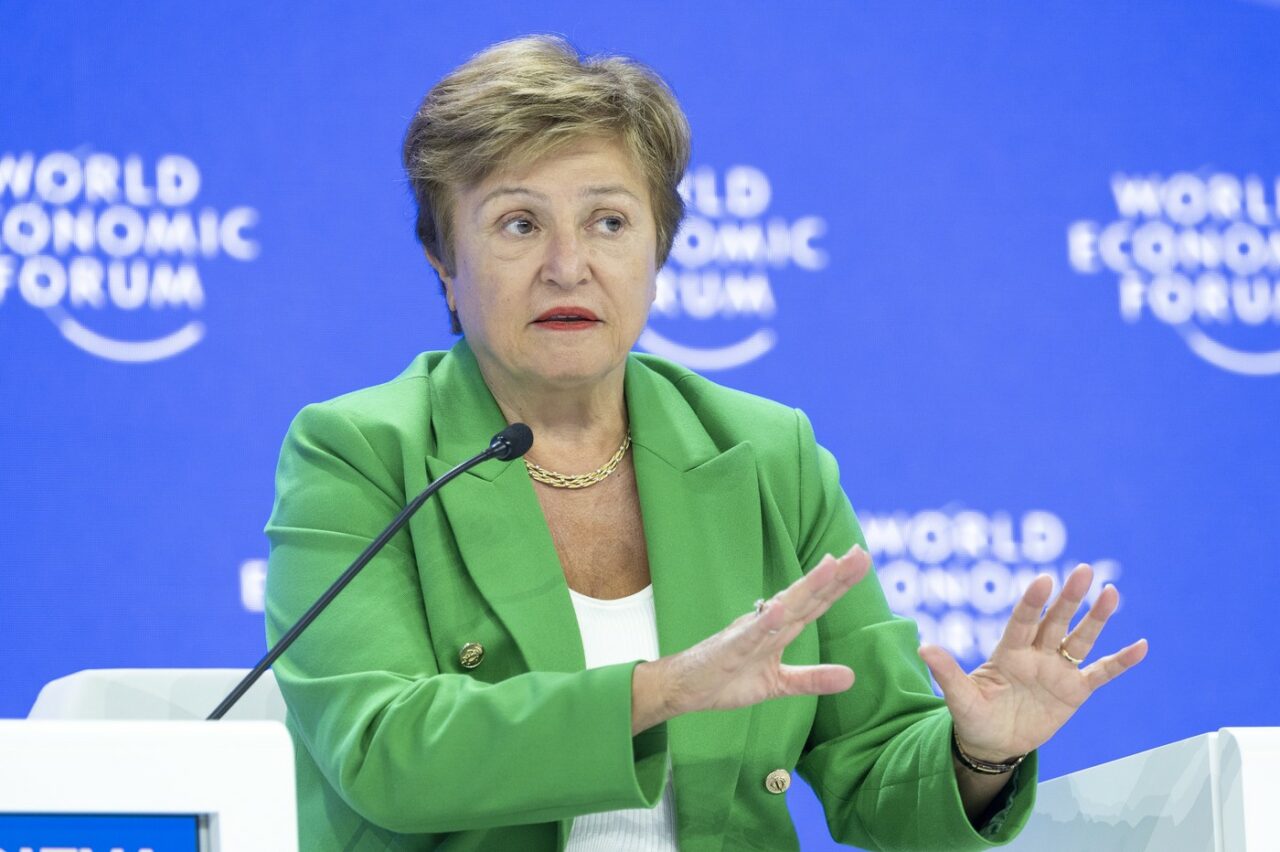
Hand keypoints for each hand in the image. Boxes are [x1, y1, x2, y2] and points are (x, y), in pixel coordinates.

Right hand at [632, 545, 869, 732]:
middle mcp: (767, 622)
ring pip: (783, 606)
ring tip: (830, 565)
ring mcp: (749, 633)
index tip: (862, 559)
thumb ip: (812, 678)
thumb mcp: (779, 683)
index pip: (815, 601)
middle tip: (860, 553)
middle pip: (806, 596)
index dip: (839, 582)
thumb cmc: (728, 678)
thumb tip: (852, 677)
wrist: (684, 687)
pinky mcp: (730, 648)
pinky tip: (779, 609)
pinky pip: (749, 635)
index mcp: (780, 628)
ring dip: (806, 586)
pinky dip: (764, 622)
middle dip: (833, 575)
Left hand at [918, 563, 1147, 762]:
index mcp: (1008, 653)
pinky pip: (1101, 673)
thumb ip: (947, 673)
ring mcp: (1057, 671)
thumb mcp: (960, 699)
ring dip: (1096, 618)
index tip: (1043, 580)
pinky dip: (1120, 662)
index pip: (1022, 622)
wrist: (993, 744)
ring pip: (1080, 639)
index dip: (1032, 602)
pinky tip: (1141, 645)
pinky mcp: (1075, 691)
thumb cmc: (973, 716)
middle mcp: (1035, 655)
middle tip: (1083, 570)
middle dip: (1068, 598)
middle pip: (1055, 622)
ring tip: (1111, 593)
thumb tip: (924, 648)